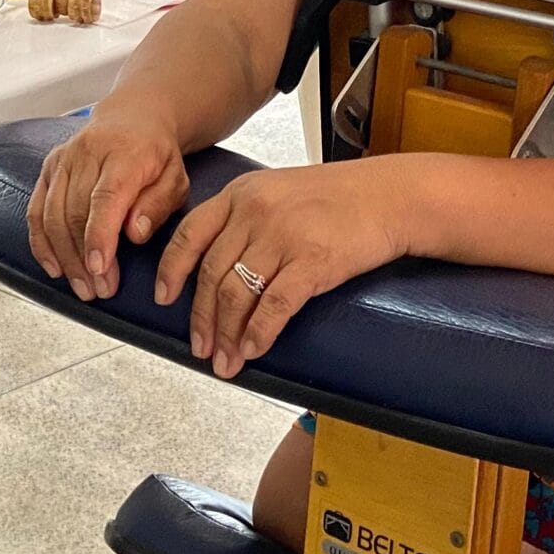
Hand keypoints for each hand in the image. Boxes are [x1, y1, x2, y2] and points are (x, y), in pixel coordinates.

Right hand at [27, 107, 189, 301]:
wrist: (133, 119)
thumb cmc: (156, 155)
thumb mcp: (175, 179)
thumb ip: (157, 205)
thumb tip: (134, 233)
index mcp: (124, 154)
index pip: (105, 198)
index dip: (99, 236)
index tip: (100, 268)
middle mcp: (87, 153)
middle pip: (75, 211)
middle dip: (85, 258)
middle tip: (100, 290)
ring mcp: (63, 160)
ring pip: (52, 214)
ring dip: (65, 257)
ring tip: (83, 287)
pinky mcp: (48, 168)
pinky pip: (36, 210)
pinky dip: (41, 243)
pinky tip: (54, 268)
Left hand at [154, 162, 411, 376]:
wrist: (391, 196)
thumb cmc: (338, 198)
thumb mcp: (279, 191)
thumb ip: (245, 217)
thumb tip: (216, 264)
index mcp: (241, 193)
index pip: (190, 234)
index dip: (171, 270)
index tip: (162, 298)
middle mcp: (255, 212)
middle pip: (210, 273)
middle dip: (201, 318)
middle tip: (199, 348)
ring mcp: (283, 236)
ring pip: (237, 294)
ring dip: (226, 335)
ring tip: (225, 362)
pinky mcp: (313, 261)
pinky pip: (274, 306)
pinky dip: (259, 334)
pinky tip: (253, 351)